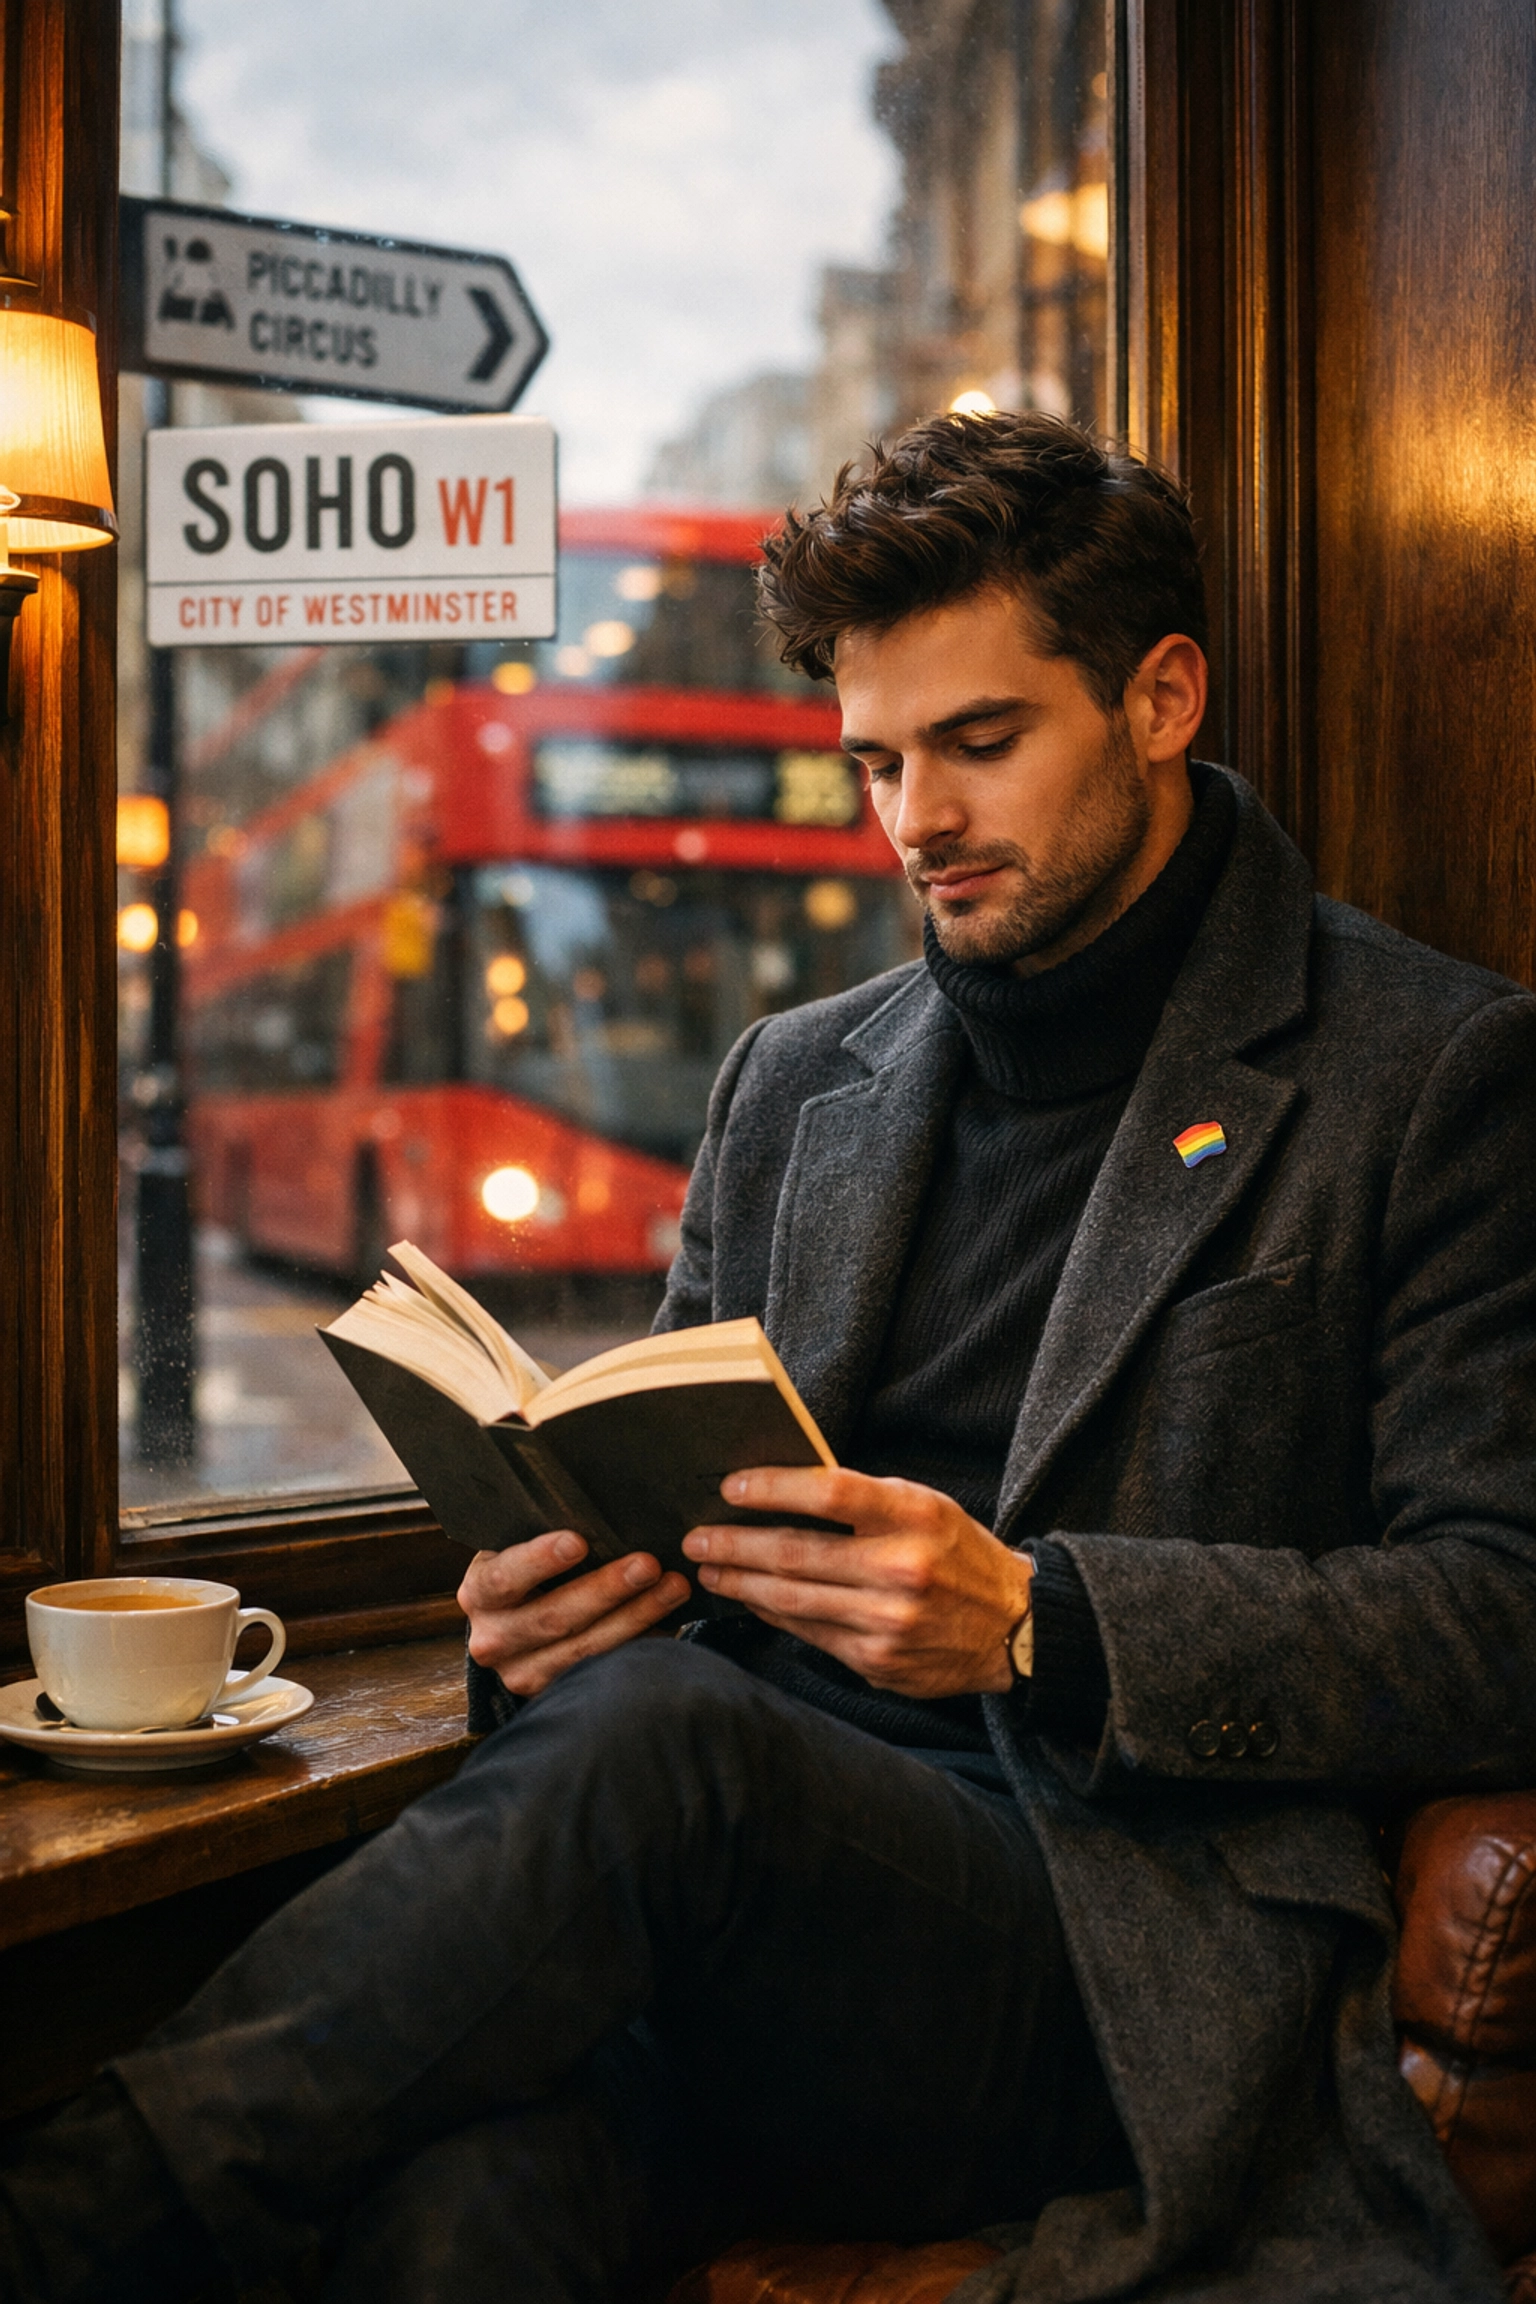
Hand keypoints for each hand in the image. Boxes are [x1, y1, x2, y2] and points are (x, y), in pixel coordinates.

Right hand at [458, 1531, 690, 1698]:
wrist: (514, 1625)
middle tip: (649, 1565)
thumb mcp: (518, 1548)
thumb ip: (540, 1530)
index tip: (579, 1542)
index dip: (539, 1560)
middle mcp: (492, 1639)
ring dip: (636, 1616)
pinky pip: (601, 1671)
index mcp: (479, 1593)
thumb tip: (592, 1508)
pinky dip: (637, 1644)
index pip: (504, 1577)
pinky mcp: (553, 1694)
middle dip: (606, 1589)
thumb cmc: (527, 1570)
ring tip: (673, 1588)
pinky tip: (666, 1621)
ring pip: (584, 1649)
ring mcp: (521, 1674)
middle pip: (553, 1618)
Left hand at [682, 1467, 1032, 1698]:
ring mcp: (887, 1621)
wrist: (1016, 1628)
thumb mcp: (927, 1508)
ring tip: (709, 1570)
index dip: (773, 1486)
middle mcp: (902, 1569)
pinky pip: (808, 1633)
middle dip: (734, 1544)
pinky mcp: (877, 1660)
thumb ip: (865, 1500)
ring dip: (740, 1583)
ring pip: (792, 1598)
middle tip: (695, 1537)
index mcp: (916, 1516)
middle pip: (796, 1552)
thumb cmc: (959, 1555)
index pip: (830, 1491)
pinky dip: (772, 1613)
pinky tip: (750, 1600)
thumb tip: (783, 1490)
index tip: (731, 1486)